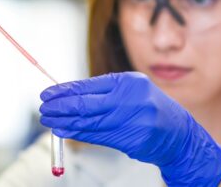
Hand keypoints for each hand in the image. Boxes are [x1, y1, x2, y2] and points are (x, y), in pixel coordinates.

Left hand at [40, 72, 220, 185]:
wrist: (177, 131)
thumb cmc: (147, 107)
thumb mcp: (129, 91)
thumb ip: (102, 93)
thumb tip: (68, 96)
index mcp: (128, 81)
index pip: (88, 86)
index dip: (65, 91)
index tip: (47, 94)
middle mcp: (130, 99)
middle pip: (86, 104)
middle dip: (60, 107)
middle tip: (43, 108)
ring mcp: (132, 120)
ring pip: (89, 122)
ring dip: (65, 122)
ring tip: (49, 122)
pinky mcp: (132, 139)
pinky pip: (99, 136)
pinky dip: (79, 134)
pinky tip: (65, 132)